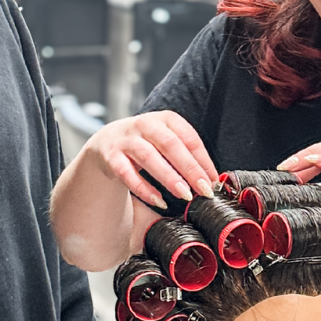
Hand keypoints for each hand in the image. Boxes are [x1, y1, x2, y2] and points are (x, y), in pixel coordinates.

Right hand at [78, 111, 217, 209]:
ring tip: (185, 195)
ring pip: (149, 157)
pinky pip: (128, 174)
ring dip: (169, 178)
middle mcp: (145, 124)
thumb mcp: (166, 140)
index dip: (203, 160)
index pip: (189, 138)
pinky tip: (159, 201)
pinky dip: (144, 189)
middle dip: (190, 169)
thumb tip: (210, 179)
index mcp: (165, 119)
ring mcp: (126, 140)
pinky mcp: (111, 157)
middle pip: (170, 145)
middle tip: (204, 190)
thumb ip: (185, 155)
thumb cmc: (146, 143)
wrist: (107, 142)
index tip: (213, 180)